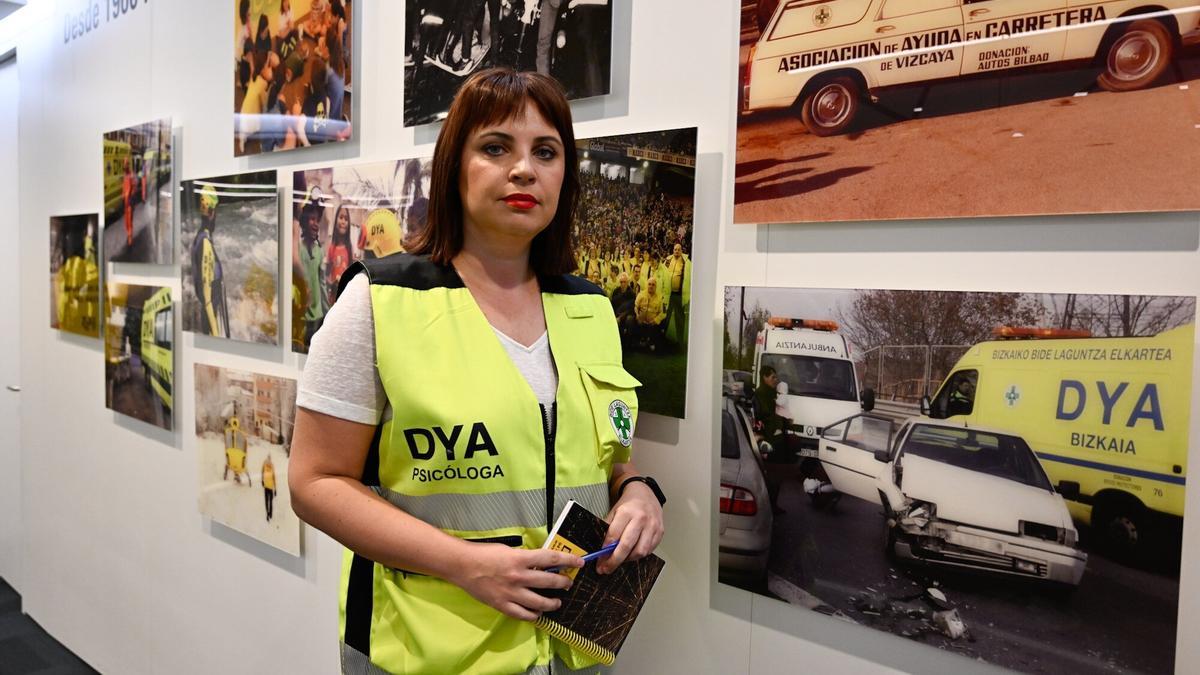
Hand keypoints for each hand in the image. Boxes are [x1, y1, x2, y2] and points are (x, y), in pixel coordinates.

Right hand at [447, 543, 582, 620]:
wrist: (463, 566)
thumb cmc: (484, 554)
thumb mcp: (509, 550)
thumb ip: (525, 558)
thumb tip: (541, 563)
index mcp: (521, 558)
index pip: (552, 558)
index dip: (568, 559)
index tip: (579, 562)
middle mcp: (519, 576)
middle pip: (549, 581)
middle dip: (563, 582)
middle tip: (568, 583)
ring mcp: (511, 593)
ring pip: (539, 602)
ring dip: (552, 602)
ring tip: (557, 602)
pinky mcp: (502, 605)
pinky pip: (523, 614)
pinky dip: (533, 615)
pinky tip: (538, 613)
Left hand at [598, 483, 663, 574]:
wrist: (646, 494)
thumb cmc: (629, 504)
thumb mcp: (614, 511)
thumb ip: (609, 529)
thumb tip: (602, 549)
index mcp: (627, 512)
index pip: (614, 536)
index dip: (605, 551)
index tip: (600, 560)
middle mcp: (641, 519)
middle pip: (627, 546)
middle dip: (615, 561)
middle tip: (606, 569)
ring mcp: (652, 527)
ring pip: (639, 552)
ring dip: (627, 560)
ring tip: (620, 560)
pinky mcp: (660, 533)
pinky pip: (649, 551)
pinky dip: (638, 555)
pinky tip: (631, 554)